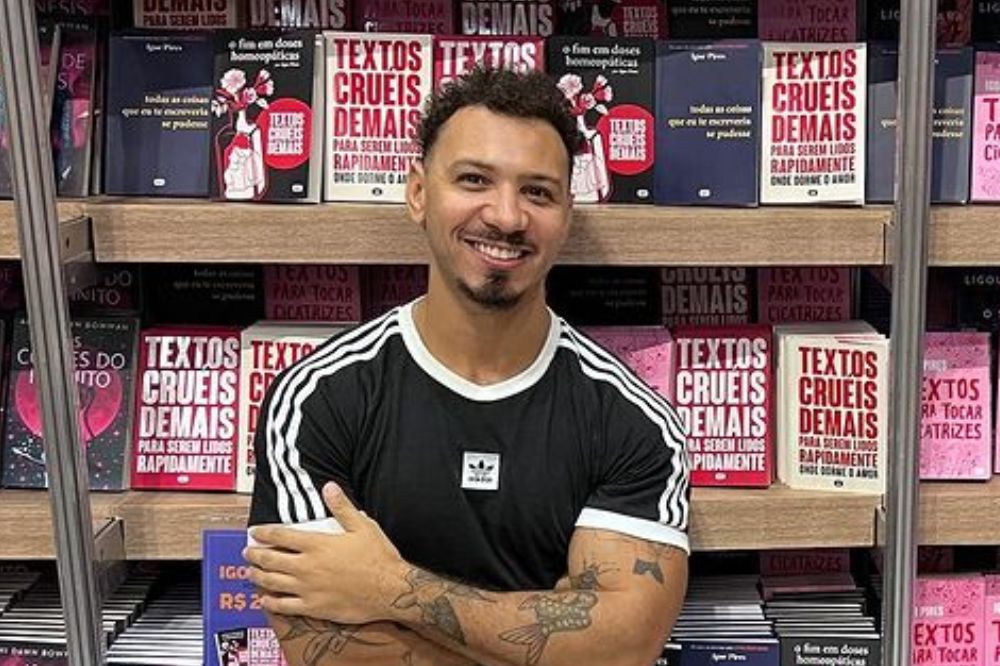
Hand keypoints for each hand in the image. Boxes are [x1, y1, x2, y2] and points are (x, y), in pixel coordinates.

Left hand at [244, 482, 408, 623]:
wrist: (390, 590)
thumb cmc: (378, 558)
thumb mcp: (362, 526)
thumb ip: (342, 507)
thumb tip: (329, 487)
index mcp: (318, 544)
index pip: (281, 536)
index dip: (264, 532)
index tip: (254, 531)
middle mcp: (308, 566)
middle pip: (271, 559)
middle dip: (255, 554)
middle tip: (247, 552)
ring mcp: (308, 589)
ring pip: (273, 582)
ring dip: (258, 576)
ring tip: (251, 572)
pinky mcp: (314, 607)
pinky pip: (285, 606)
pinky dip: (271, 602)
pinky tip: (265, 599)